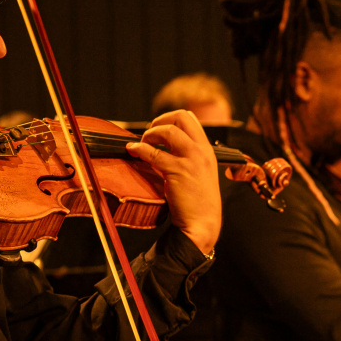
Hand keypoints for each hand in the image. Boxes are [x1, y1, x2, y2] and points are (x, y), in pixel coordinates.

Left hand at [126, 110, 220, 254]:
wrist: (202, 223)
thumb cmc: (198, 202)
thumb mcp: (200, 173)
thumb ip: (188, 158)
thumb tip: (162, 146)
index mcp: (207, 150)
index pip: (190, 118)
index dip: (170, 119)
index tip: (158, 130)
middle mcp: (201, 151)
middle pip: (180, 117)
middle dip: (160, 121)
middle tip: (149, 134)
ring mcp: (191, 160)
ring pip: (168, 130)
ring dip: (150, 134)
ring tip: (142, 144)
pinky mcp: (177, 171)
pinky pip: (154, 153)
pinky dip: (139, 148)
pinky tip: (133, 151)